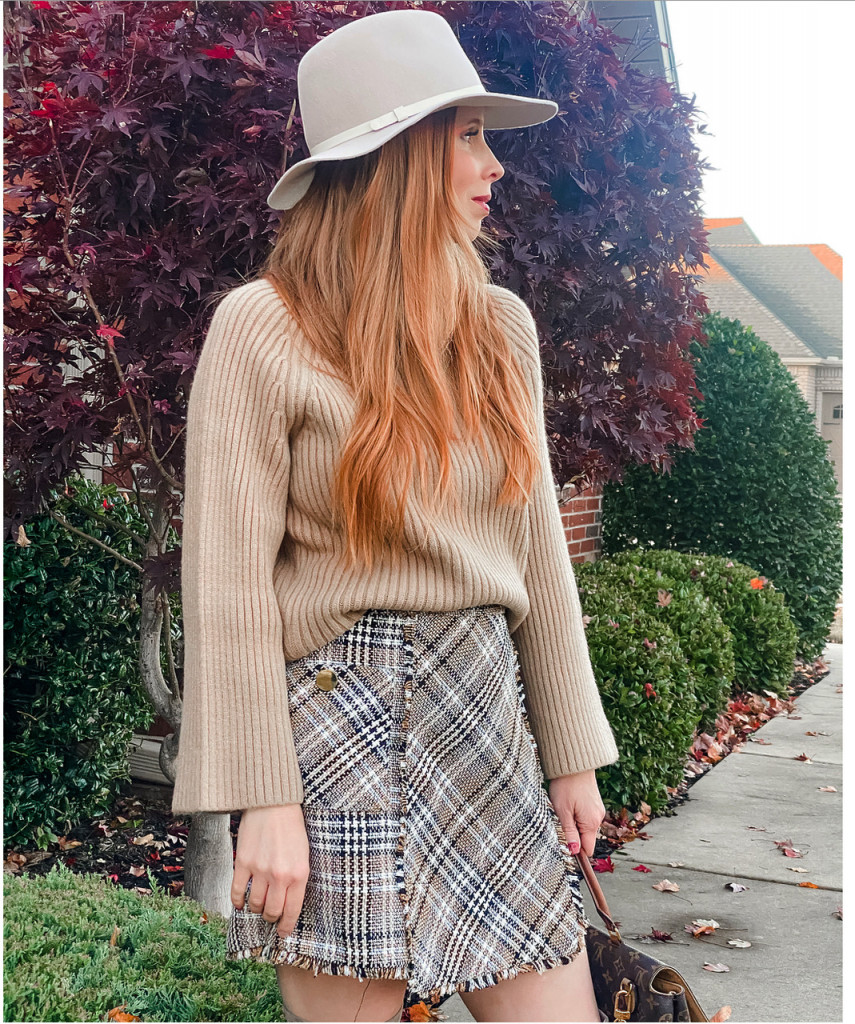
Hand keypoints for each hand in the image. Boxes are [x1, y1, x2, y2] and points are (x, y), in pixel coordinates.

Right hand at [232, 804, 310, 938]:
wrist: (274, 803)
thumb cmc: (292, 826)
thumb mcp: (304, 854)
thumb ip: (298, 878)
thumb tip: (290, 902)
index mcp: (299, 874)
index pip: (292, 911)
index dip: (286, 927)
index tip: (283, 933)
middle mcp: (279, 875)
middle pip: (272, 912)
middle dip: (271, 918)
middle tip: (270, 916)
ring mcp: (260, 870)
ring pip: (255, 905)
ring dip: (256, 909)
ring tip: (258, 905)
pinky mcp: (243, 863)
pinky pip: (237, 892)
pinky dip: (238, 902)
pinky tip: (241, 902)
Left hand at [547, 769, 605, 857]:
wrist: (574, 762)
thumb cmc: (566, 785)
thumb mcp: (563, 811)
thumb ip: (569, 833)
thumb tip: (574, 851)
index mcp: (591, 823)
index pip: (587, 849)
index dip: (576, 851)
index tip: (564, 845)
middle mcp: (598, 818)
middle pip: (586, 838)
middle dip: (573, 834)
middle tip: (560, 820)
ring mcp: (597, 809)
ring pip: (585, 826)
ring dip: (574, 823)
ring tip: (564, 808)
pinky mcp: (594, 802)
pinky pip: (586, 816)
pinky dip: (577, 814)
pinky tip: (569, 803)